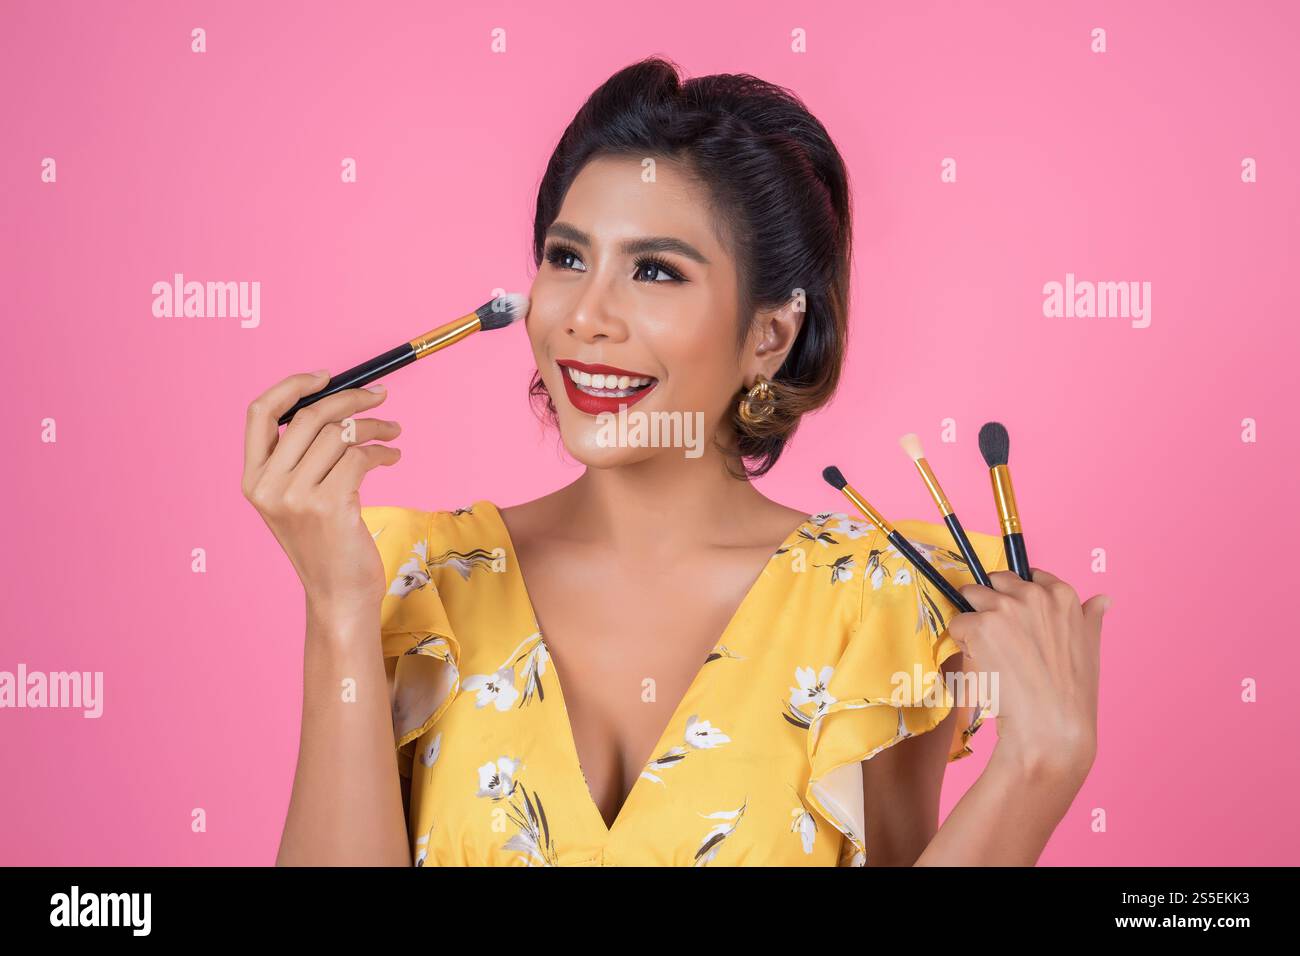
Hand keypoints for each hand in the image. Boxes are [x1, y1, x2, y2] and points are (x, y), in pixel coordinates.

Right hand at [242, 371, 401, 621]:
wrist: (339, 594)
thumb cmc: (326, 543)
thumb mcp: (298, 498)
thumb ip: (302, 456)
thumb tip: (337, 400)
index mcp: (253, 478)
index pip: (259, 413)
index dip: (292, 386)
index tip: (327, 376)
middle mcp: (267, 486)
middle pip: (310, 416)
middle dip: (351, 398)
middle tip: (381, 396)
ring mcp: (296, 497)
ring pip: (341, 434)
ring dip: (376, 427)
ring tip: (393, 433)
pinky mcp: (329, 506)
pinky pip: (361, 457)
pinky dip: (383, 451)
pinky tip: (392, 457)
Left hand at [949, 568, 1109, 782]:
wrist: (1052, 727)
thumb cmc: (1072, 694)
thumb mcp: (1090, 647)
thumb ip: (1089, 617)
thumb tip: (1103, 599)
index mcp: (1062, 595)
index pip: (1030, 576)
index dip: (1019, 597)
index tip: (1019, 620)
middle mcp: (1033, 594)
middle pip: (996, 581)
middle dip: (991, 603)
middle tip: (1001, 640)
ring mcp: (1004, 607)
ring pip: (971, 597)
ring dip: (974, 620)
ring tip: (991, 653)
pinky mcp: (979, 625)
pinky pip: (958, 624)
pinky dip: (962, 642)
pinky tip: (983, 665)